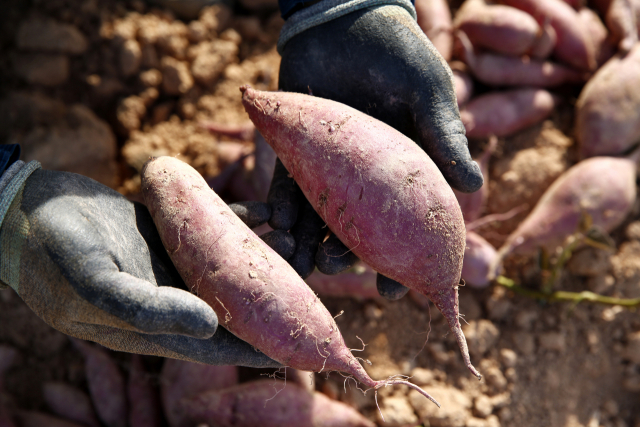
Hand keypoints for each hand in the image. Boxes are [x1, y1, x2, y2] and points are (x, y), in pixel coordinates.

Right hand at [0, 162, 279, 367]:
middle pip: (222, 309)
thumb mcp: (92, 281)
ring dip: (254, 262)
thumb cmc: (50, 249)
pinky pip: (203, 235)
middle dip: (263, 304)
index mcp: (143, 325)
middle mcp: (159, 299)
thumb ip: (145, 307)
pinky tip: (264, 217)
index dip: (250, 348)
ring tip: (295, 250)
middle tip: (307, 297)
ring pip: (218, 271)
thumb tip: (209, 326)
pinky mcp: (159, 238)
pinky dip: (232, 227)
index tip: (293, 348)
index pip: (209, 345)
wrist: (24, 208)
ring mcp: (160, 268)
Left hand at [268, 3, 482, 296]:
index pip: (405, 223)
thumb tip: (473, 186)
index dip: (401, 257)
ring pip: (320, 214)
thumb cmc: (399, 54)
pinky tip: (278, 225)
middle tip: (333, 270)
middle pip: (358, 228)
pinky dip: (283, 205)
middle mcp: (366, 175)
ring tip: (301, 262)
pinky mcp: (298, 148)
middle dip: (346, 256)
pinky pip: (288, 184)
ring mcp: (331, 164)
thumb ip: (445, 137)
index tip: (393, 289)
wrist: (347, 19)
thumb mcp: (428, 92)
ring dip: (309, 241)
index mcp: (404, 169)